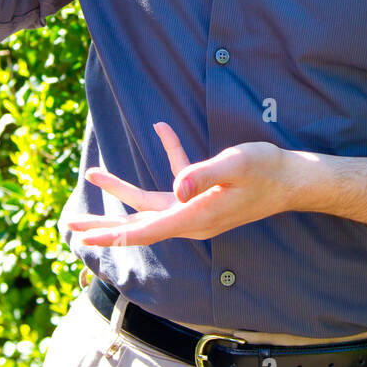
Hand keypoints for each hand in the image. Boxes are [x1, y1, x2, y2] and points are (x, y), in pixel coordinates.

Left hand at [66, 121, 297, 245]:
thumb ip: (203, 174)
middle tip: (73, 227)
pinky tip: (162, 128)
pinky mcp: (203, 195)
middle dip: (106, 224)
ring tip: (94, 173)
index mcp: (196, 216)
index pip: (146, 229)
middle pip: (139, 223)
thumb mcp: (235, 165)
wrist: (293, 179)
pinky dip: (168, 154)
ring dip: (122, 189)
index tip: (85, 238)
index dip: (113, 233)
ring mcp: (196, 208)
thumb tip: (177, 189)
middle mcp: (191, 218)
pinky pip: (177, 179)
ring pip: (150, 204)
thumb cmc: (267, 170)